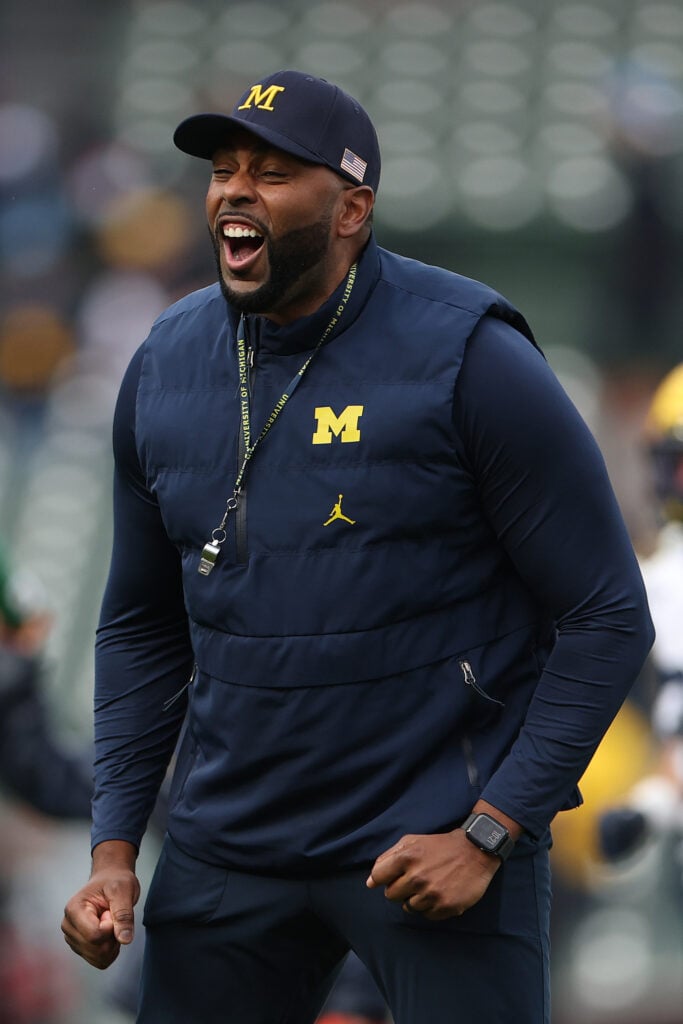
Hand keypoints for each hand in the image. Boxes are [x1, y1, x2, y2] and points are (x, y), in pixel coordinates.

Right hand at [61, 842, 139, 969]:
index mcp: (73, 910)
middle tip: (113, 916)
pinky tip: (111, 933)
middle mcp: (68, 926)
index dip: (111, 927)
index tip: (111, 911)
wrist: (110, 880)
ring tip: (111, 922)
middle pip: (96, 949)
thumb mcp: (124, 890)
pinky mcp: (80, 948)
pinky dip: (110, 951)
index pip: (94, 935)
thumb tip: (125, 940)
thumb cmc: (115, 881)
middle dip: (113, 936)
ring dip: (112, 944)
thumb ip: (124, 914)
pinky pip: (100, 961)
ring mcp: (73, 939)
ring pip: (98, 958)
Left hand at [366, 829, 500, 920]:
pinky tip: (439, 894)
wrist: (474, 851)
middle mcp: (417, 877)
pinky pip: (427, 916)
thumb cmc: (440, 846)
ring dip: (416, 899)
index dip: (381, 879)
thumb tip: (370, 882)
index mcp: (406, 858)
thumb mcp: (412, 841)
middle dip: (400, 889)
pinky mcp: (446, 906)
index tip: (389, 879)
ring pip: (409, 907)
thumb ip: (388, 858)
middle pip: (391, 895)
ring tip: (429, 886)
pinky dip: (431, 908)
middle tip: (415, 880)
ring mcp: (432, 894)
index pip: (378, 877)